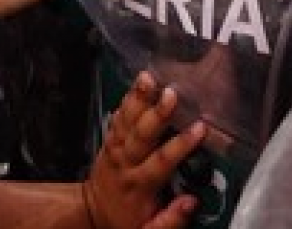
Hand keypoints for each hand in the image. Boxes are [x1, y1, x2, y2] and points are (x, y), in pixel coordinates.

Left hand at [83, 73, 205, 228]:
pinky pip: (118, 118)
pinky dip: (126, 100)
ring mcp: (115, 149)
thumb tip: (191, 202)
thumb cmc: (125, 222)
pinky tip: (136, 85)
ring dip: (138, 98)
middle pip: (141, 135)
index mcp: (138, 185)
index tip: (200, 128)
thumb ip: (171, 220)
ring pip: (126, 121)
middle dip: (157, 113)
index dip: (180, 145)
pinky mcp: (109, 141)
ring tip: (148, 78)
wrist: (91, 213)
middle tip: (171, 93)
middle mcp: (125, 163)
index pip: (162, 162)